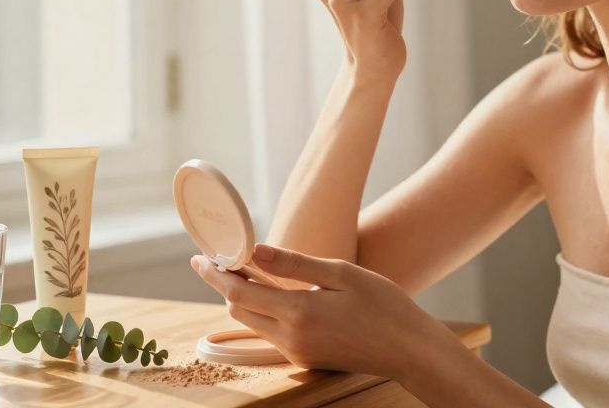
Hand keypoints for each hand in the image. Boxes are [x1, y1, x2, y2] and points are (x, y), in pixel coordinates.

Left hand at [189, 243, 455, 378]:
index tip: (200, 257)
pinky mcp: (307, 358)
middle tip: (224, 259)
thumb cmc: (383, 305)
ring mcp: (298, 352)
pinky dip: (266, 311)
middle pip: (239, 310)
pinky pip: (273, 333)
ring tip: (248, 271)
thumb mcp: (341, 273)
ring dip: (246, 298)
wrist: (409, 349)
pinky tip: (277, 293)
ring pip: (255, 323)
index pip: (239, 292)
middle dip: (226, 284)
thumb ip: (294, 263)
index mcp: (298, 312)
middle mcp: (291, 337)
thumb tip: (255, 251)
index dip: (215, 273)